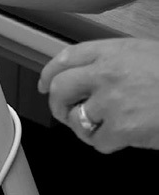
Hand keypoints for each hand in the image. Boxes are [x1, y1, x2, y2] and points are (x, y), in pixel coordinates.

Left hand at [38, 38, 158, 152]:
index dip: (50, 73)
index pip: (66, 58)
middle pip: (60, 89)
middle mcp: (107, 73)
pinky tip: (125, 136)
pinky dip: (109, 143)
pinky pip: (97, 142)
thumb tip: (89, 79)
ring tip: (107, 126)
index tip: (45, 84)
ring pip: (76, 119)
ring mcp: (112, 101)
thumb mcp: (148, 56)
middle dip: (58, 105)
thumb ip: (116, 63)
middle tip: (66, 113)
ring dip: (87, 127)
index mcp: (114, 51)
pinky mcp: (120, 128)